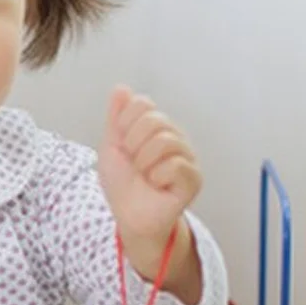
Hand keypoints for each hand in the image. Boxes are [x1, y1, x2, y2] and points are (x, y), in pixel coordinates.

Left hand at [97, 86, 202, 254]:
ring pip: (166, 140)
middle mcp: (175, 137)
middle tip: (135, 164)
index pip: (143, 103)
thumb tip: (121, 88)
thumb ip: (116, 117)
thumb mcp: (111, 147)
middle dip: (134, 144)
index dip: (125, 124)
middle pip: (155, 119)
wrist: (129, 216)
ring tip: (146, 176)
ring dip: (145, 162)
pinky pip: (175, 164)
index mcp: (156, 127)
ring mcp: (187, 157)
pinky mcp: (194, 178)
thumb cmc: (122, 184)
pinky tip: (158, 186)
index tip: (123, 145)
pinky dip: (158, 177)